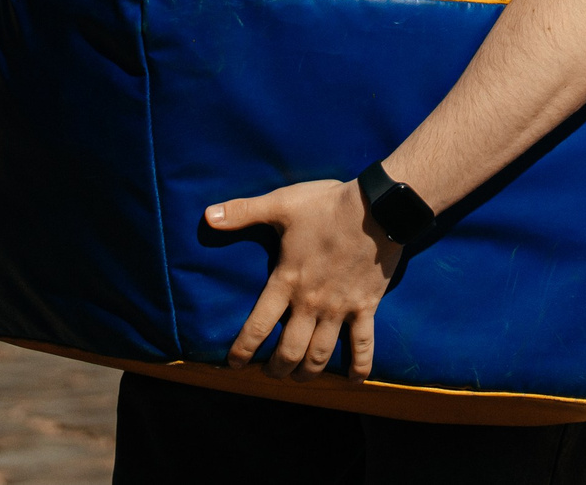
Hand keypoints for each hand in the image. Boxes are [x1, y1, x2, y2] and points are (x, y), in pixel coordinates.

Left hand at [207, 178, 401, 380]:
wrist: (378, 208)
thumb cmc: (326, 206)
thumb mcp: (281, 204)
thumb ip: (242, 212)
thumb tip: (207, 216)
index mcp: (287, 281)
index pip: (257, 326)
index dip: (243, 350)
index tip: (235, 365)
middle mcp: (311, 303)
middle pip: (289, 351)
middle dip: (277, 369)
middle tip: (271, 373)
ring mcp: (340, 309)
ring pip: (320, 355)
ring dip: (308, 372)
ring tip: (300, 378)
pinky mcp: (365, 307)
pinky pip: (363, 345)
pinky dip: (360, 366)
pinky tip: (355, 381)